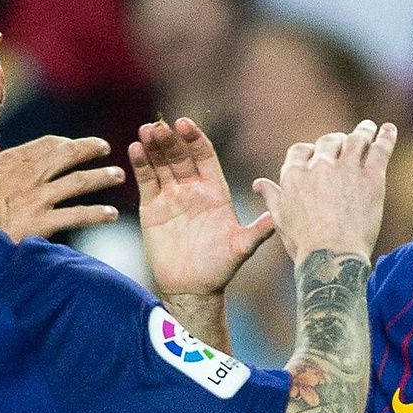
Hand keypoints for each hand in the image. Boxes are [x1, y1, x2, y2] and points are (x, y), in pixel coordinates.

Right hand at [0, 135, 122, 239]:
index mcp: (10, 162)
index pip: (48, 144)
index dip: (69, 143)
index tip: (82, 145)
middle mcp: (25, 175)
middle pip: (67, 154)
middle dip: (90, 149)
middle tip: (106, 150)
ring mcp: (34, 198)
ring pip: (78, 181)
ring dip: (101, 177)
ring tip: (118, 175)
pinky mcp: (39, 223)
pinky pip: (76, 215)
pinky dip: (96, 214)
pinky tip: (110, 214)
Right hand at [130, 117, 274, 296]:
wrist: (192, 288)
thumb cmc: (220, 268)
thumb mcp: (242, 247)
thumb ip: (258, 230)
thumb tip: (278, 216)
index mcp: (215, 191)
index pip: (204, 156)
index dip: (195, 139)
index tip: (184, 123)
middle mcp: (193, 189)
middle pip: (180, 156)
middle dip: (170, 140)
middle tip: (159, 126)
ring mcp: (171, 197)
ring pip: (161, 165)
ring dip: (153, 147)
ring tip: (145, 130)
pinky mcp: (152, 208)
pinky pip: (146, 182)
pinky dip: (140, 165)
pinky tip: (134, 149)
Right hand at [256, 120, 396, 261]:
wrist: (332, 257)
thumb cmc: (304, 243)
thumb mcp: (281, 219)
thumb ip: (272, 196)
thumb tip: (258, 184)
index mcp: (294, 175)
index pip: (300, 150)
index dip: (309, 150)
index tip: (316, 154)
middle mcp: (319, 166)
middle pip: (328, 141)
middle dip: (335, 141)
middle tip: (344, 142)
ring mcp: (346, 169)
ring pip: (356, 140)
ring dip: (362, 131)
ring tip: (368, 128)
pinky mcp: (371, 177)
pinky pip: (379, 150)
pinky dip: (385, 137)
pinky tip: (388, 129)